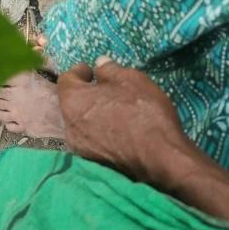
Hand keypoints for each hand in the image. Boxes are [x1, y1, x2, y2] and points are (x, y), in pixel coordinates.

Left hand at [57, 58, 190, 186]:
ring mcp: (81, 149)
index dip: (79, 72)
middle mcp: (70, 127)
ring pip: (82, 124)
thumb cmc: (143, 113)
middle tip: (105, 89)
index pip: (66, 80)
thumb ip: (109, 70)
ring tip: (114, 110)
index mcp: (73, 102)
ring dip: (93, 115)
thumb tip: (99, 64)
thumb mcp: (130, 79)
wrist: (162, 160)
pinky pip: (93, 141)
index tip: (91, 70)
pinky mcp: (95, 165)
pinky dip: (100, 133)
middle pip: (72, 104)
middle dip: (86, 94)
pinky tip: (118, 131)